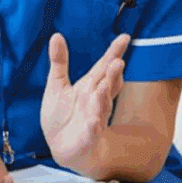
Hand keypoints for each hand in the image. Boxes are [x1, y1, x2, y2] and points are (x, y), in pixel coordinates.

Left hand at [40, 33, 129, 173]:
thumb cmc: (62, 114)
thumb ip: (59, 61)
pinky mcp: (87, 137)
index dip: (114, 52)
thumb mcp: (57, 84)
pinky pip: (92, 132)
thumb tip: (56, 34)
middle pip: (107, 84)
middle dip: (113, 74)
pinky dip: (93, 127)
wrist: (61, 147)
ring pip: (102, 106)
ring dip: (104, 97)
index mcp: (89, 86)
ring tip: (105, 85)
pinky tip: (94, 123)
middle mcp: (95, 100)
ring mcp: (94, 119)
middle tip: (118, 62)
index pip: (103, 66)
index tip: (125, 37)